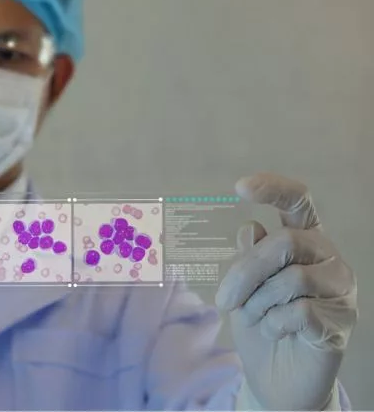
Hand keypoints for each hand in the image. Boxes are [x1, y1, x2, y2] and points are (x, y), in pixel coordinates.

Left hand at [216, 173, 356, 409]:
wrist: (274, 378)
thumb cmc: (260, 323)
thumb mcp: (244, 286)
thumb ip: (249, 255)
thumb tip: (250, 227)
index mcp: (305, 241)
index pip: (298, 203)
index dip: (274, 189)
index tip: (239, 187)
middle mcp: (328, 259)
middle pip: (286, 243)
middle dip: (245, 272)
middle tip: (224, 300)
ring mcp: (341, 291)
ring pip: (292, 280)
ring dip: (258, 303)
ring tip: (255, 319)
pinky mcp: (342, 323)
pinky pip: (300, 312)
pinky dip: (273, 324)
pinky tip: (275, 333)